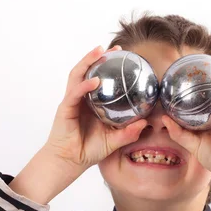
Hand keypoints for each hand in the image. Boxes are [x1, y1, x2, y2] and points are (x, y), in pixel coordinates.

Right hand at [45, 44, 147, 171]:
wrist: (69, 162)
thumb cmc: (88, 150)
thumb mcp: (114, 140)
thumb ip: (128, 132)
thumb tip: (145, 123)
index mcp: (91, 103)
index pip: (98, 78)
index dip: (107, 65)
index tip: (122, 55)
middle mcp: (80, 98)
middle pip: (86, 71)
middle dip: (97, 56)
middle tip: (114, 48)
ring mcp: (71, 102)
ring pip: (77, 75)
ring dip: (87, 62)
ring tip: (99, 52)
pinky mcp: (65, 109)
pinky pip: (74, 94)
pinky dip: (84, 86)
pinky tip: (94, 80)